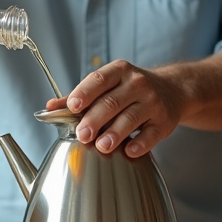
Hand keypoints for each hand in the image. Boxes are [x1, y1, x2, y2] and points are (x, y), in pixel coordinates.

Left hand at [45, 60, 184, 157]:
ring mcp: (152, 102)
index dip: (84, 92)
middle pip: (112, 102)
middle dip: (95, 119)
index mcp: (119, 71)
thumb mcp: (108, 85)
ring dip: (115, 133)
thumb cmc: (130, 90)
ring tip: (102, 146)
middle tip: (82, 134)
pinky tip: (130, 151)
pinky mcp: (164, 121)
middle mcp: (137, 83)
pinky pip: (151, 134)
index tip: (72, 107)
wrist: (172, 90)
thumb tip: (49, 108)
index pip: (99, 79)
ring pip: (131, 118)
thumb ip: (79, 97)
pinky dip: (141, 143)